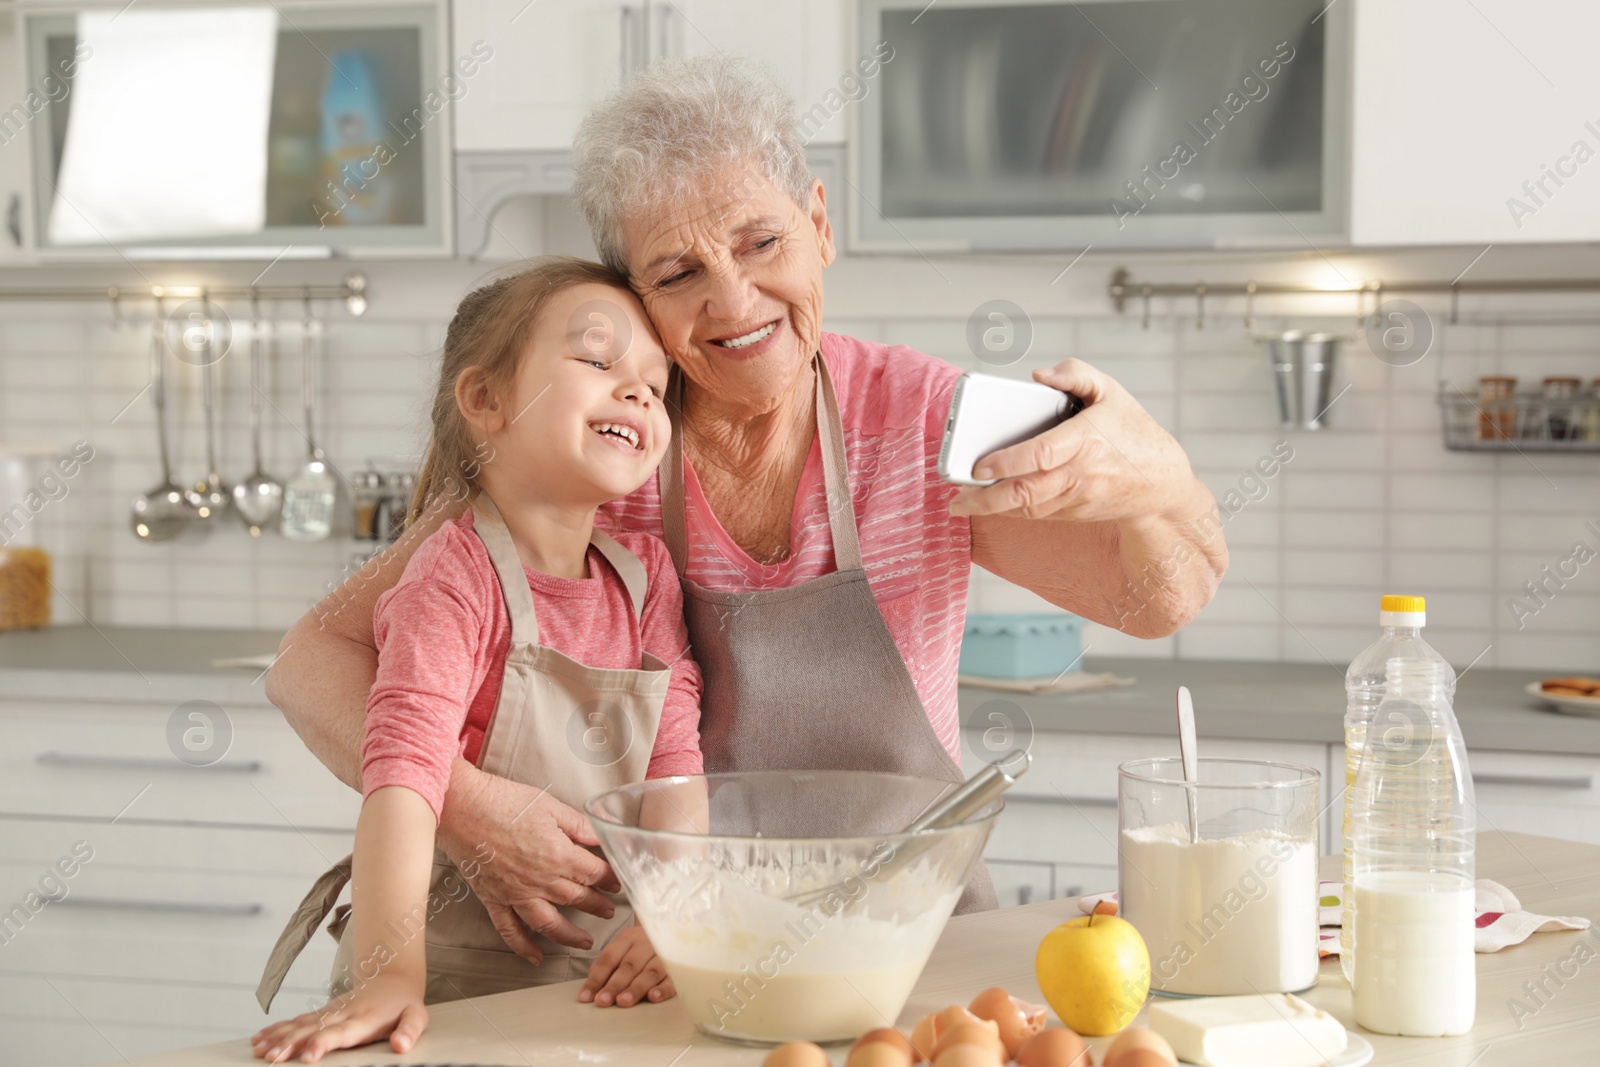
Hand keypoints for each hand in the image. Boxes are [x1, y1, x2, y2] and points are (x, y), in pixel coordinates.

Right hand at [250, 975, 426, 1063]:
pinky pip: (297, 1021)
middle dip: (290, 1044)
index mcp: (364, 1019)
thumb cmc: (404, 1004)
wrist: (393, 977)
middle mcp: (343, 1014)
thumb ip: (409, 1031)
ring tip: (260, 1051)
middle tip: (271, 1059)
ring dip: (278, 1038)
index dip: (322, 1043)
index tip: (307, 1057)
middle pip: (312, 1030)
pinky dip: (277, 1029)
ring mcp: (330, 1012)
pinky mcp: (323, 1012)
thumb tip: (402, 1046)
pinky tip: (260, 1039)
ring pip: (300, 1025)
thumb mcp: (416, 1017)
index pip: (340, 1033)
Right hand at [437, 761, 622, 963]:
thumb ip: (580, 826)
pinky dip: (524, 947)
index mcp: (558, 855)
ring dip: (570, 936)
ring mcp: (516, 893)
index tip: (618, 883)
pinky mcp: (494, 899)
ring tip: (585, 942)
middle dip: (597, 906)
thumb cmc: (504, 801)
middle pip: (577, 898)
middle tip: (609, 912)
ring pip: (549, 923)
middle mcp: (540, 880)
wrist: (462, 807)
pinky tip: (536, 957)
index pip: (595, 873)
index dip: (610, 879)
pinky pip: (511, 930)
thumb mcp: (551, 806)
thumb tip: (603, 837)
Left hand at [578, 926, 675, 1007]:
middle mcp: (646, 944)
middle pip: (628, 966)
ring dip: (636, 988)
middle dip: (614, 985)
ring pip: (649, 973)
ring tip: (624, 1001)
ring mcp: (664, 955)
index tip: (585, 997)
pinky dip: (663, 988)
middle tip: (603, 1001)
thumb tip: (592, 987)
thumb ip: (607, 966)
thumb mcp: (624, 948)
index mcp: (628, 938)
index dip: (596, 978)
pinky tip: (653, 997)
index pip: (609, 959)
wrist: (676, 929)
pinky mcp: (679, 968)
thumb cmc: (643, 947)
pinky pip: (672, 979)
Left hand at [949, 359, 1207, 523]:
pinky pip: (1037, 513)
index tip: (979, 466)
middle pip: (1026, 491)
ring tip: (961, 503)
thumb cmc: (1132, 431)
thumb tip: (1038, 376)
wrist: (1162, 483)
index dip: (1007, 462)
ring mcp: (1076, 498)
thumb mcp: (1112, 392)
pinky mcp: (1074, 513)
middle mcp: (1079, 474)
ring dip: (992, 509)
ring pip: (1028, 508)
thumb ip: (1076, 374)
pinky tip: (990, 504)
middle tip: (955, 498)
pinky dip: (1012, 511)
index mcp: (1085, 440)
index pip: (1041, 454)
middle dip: (986, 499)